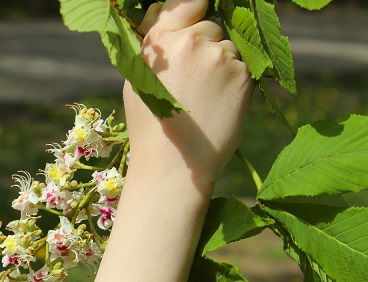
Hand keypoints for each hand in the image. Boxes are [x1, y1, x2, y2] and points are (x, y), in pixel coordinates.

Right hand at [124, 0, 252, 182]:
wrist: (174, 165)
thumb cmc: (151, 125)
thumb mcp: (138, 80)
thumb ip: (154, 42)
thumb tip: (166, 10)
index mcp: (160, 41)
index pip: (185, 1)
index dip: (192, 7)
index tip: (196, 15)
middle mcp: (191, 42)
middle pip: (209, 25)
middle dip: (205, 45)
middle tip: (192, 82)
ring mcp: (220, 57)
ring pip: (229, 46)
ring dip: (222, 65)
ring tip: (204, 98)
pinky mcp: (243, 76)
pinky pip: (243, 67)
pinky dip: (235, 82)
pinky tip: (218, 105)